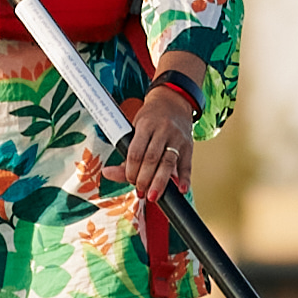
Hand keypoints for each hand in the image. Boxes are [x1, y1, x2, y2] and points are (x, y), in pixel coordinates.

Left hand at [105, 83, 194, 211]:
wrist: (173, 100)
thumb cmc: (150, 118)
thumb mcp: (135, 129)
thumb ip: (127, 154)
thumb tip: (108, 173)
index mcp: (146, 125)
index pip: (136, 151)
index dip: (131, 169)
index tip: (130, 180)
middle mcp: (163, 130)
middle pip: (152, 159)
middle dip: (145, 178)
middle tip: (140, 192)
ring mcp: (177, 138)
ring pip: (168, 162)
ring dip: (160, 182)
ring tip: (153, 196)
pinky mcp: (189, 145)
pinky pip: (187, 164)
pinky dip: (185, 178)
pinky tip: (181, 190)